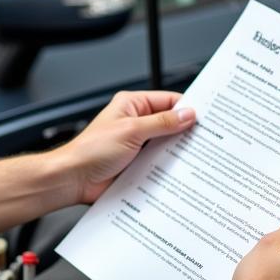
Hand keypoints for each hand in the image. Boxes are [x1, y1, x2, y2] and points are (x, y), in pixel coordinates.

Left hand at [54, 90, 196, 204]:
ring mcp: (136, 144)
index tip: (206, 117)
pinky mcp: (137, 163)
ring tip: (194, 156)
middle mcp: (135, 122)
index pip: (168, 100)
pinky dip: (168, 166)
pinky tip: (179, 172)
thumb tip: (186, 115)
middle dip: (184, 131)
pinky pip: (158, 162)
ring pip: (165, 144)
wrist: (73, 179)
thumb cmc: (91, 151)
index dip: (187, 108)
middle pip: (169, 123)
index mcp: (131, 104)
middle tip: (205, 138)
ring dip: (176, 151)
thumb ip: (162, 123)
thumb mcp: (131, 131)